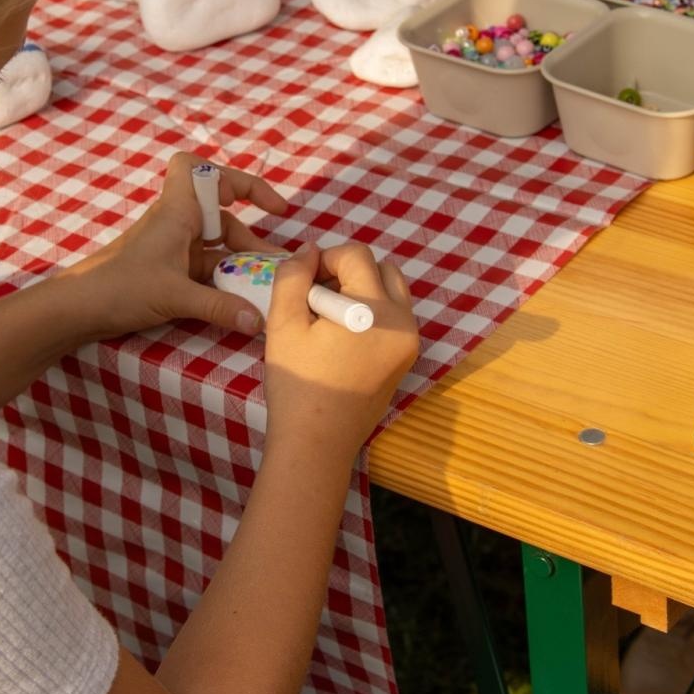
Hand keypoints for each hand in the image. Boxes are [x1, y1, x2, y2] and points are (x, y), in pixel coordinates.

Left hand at [67, 153, 287, 337]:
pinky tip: (239, 300)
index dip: (235, 178)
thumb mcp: (175, 297)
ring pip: (216, 245)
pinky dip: (223, 278)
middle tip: (278, 263)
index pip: (199, 169)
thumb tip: (259, 320)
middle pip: (221, 215)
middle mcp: (176, 223)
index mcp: (176, 212)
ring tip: (265, 285)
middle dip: (251, 237)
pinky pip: (205, 266)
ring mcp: (171, 247)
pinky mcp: (167, 270)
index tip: (265, 204)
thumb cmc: (120, 287)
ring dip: (240, 261)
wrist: (77, 308)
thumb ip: (220, 307)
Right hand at [261, 243, 418, 454]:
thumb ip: (293, 276)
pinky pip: (394, 317)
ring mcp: (409, 342)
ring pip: (391, 291)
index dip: (325, 259)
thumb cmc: (297, 385)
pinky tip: (340, 336)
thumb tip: (309, 250)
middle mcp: (404, 322)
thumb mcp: (283, 324)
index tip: (303, 282)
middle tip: (315, 298)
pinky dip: (370, 312)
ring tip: (327, 317)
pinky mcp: (405, 359)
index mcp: (376, 311)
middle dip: (347, 272)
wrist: (317, 444)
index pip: (357, 256)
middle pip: (381, 268)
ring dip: (361, 289)